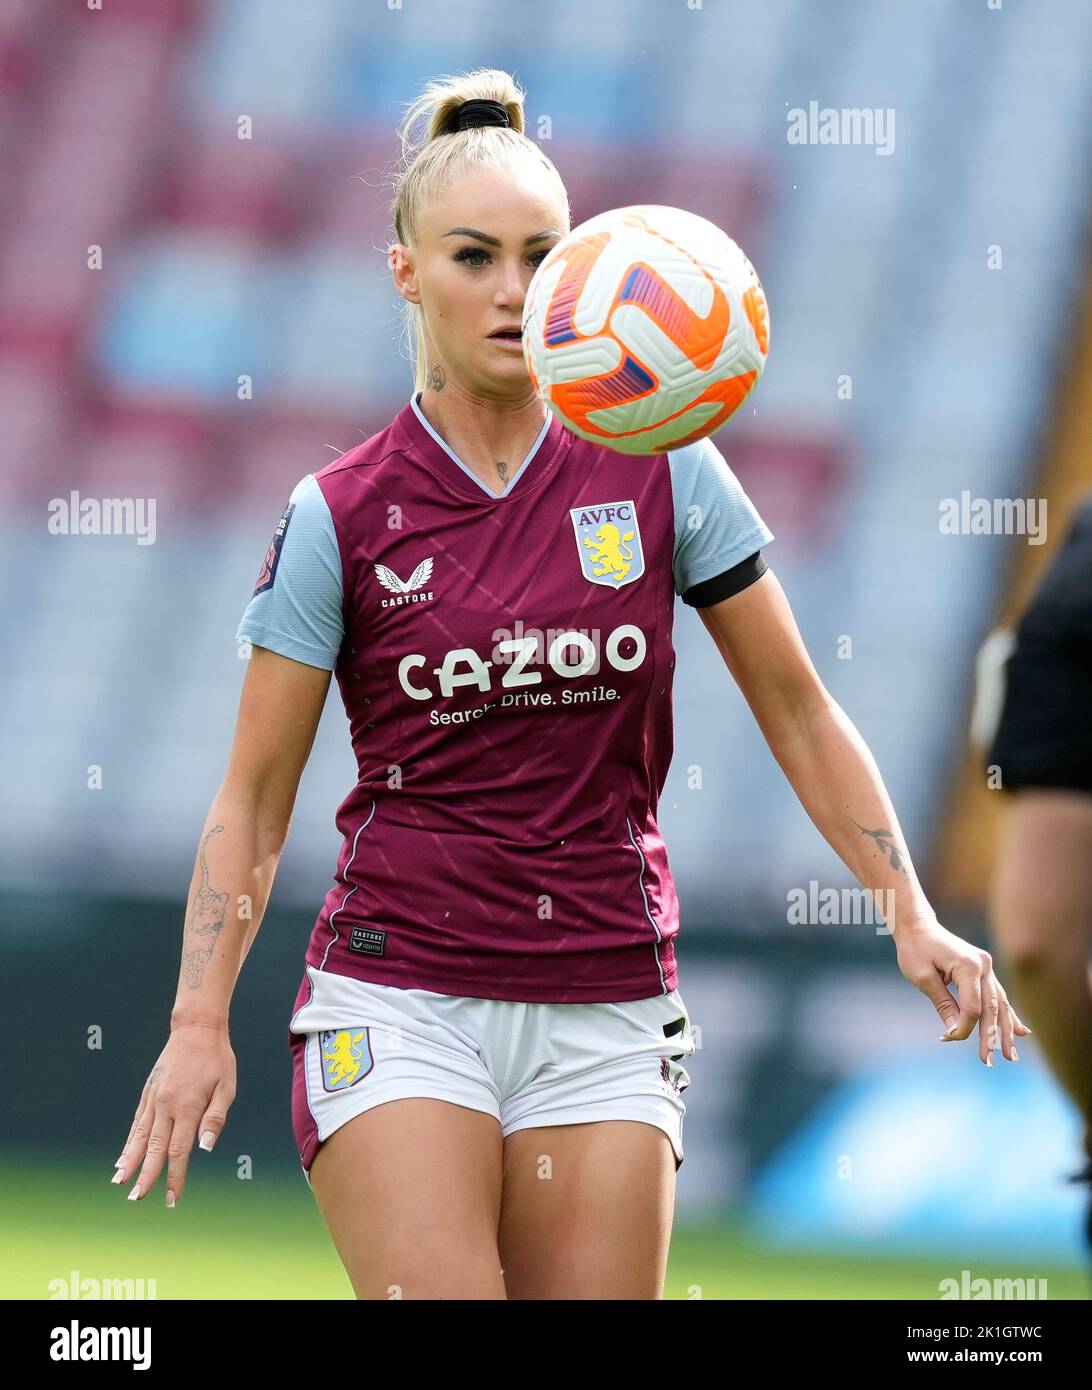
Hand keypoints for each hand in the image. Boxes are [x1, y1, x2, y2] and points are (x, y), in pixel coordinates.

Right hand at [110, 1023, 236, 1204]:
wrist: (196, 1028)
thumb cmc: (217, 1059)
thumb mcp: (227, 1086)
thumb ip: (215, 1118)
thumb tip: (205, 1148)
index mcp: (189, 1107)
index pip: (179, 1151)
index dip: (175, 1176)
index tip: (172, 1198)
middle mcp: (167, 1105)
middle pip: (154, 1148)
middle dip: (146, 1176)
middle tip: (136, 1199)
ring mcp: (154, 1098)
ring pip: (139, 1136)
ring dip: (129, 1161)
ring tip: (119, 1182)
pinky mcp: (148, 1092)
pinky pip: (137, 1121)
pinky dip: (129, 1141)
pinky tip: (122, 1156)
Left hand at [894, 917, 1030, 1063]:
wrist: (917, 926)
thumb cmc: (915, 949)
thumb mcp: (922, 977)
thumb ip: (942, 1003)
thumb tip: (955, 1032)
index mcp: (968, 966)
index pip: (973, 1006)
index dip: (963, 1026)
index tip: (946, 1038)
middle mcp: (984, 965)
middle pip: (991, 1008)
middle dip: (991, 1037)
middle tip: (990, 1061)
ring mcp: (987, 966)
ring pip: (1000, 1003)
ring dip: (1005, 1030)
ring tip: (1010, 1055)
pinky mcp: (985, 969)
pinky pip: (998, 995)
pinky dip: (1007, 1014)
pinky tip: (1021, 1032)